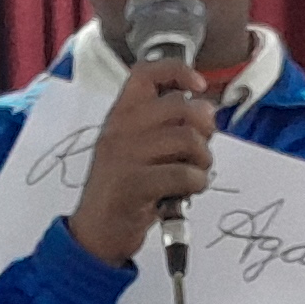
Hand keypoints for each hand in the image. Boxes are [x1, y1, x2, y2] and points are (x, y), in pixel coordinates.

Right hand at [66, 58, 217, 264]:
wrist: (96, 231)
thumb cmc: (123, 190)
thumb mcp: (137, 148)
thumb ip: (168, 126)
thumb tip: (208, 110)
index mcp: (120, 116)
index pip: (147, 73)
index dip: (178, 72)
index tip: (198, 86)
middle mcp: (120, 130)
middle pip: (180, 106)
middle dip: (204, 128)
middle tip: (200, 148)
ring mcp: (125, 156)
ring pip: (187, 139)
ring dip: (203, 159)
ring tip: (195, 172)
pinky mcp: (135, 185)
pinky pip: (185, 174)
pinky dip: (197, 183)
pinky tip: (188, 190)